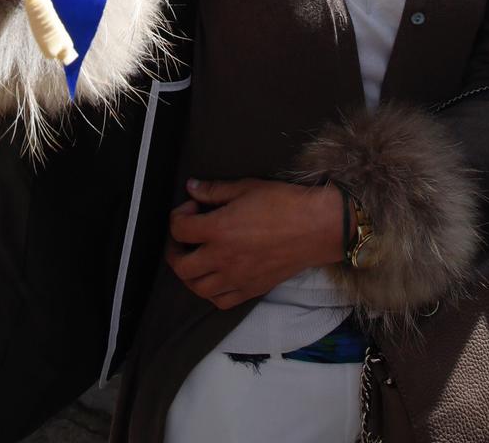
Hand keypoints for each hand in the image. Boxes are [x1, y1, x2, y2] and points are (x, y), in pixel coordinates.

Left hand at [165, 178, 342, 310]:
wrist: (314, 228)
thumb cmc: (283, 204)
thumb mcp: (246, 187)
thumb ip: (215, 190)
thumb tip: (192, 188)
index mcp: (218, 230)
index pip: (179, 230)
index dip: (179, 216)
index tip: (191, 208)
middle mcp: (222, 259)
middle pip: (181, 266)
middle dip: (174, 251)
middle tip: (182, 238)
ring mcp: (236, 278)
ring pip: (197, 288)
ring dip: (189, 274)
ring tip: (195, 259)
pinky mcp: (250, 290)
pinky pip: (220, 301)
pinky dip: (211, 293)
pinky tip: (216, 278)